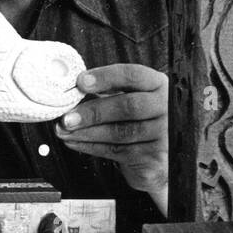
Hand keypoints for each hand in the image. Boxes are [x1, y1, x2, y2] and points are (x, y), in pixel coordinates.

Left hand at [55, 64, 168, 211]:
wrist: (155, 157)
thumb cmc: (136, 121)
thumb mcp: (129, 99)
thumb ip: (107, 92)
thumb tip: (73, 92)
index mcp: (158, 85)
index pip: (134, 75)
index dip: (106, 77)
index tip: (81, 82)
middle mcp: (166, 108)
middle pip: (129, 106)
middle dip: (94, 112)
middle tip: (68, 117)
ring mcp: (163, 134)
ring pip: (121, 132)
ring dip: (88, 132)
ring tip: (66, 131)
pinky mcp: (154, 157)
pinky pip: (118, 151)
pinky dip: (92, 146)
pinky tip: (75, 142)